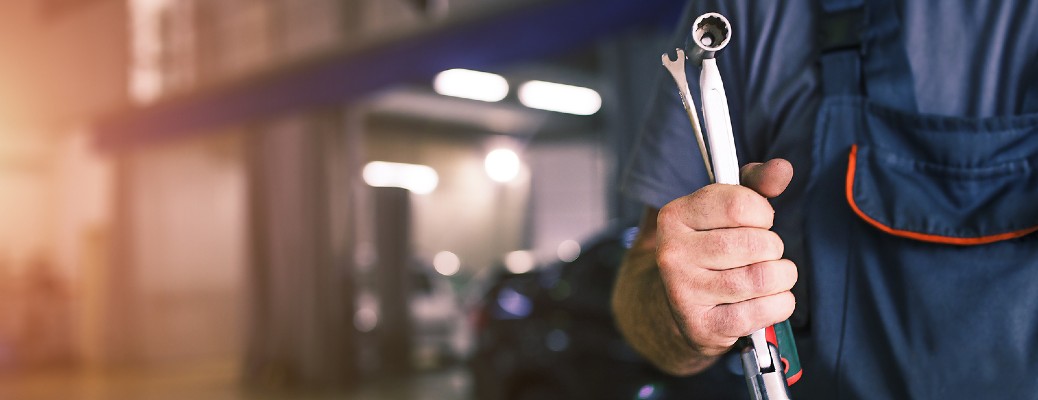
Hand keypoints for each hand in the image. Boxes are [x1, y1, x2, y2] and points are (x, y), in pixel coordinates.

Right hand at [655, 159, 796, 356]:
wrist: (678, 307)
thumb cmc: (710, 251)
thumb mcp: (723, 211)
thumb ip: (754, 185)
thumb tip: (783, 169)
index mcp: (674, 215)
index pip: (740, 205)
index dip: (762, 213)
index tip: (757, 222)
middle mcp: (673, 252)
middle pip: (757, 243)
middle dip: (773, 248)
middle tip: (761, 254)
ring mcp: (684, 292)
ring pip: (763, 278)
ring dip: (781, 277)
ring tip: (770, 276)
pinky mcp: (702, 326)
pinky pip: (763, 311)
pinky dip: (779, 304)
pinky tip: (767, 300)